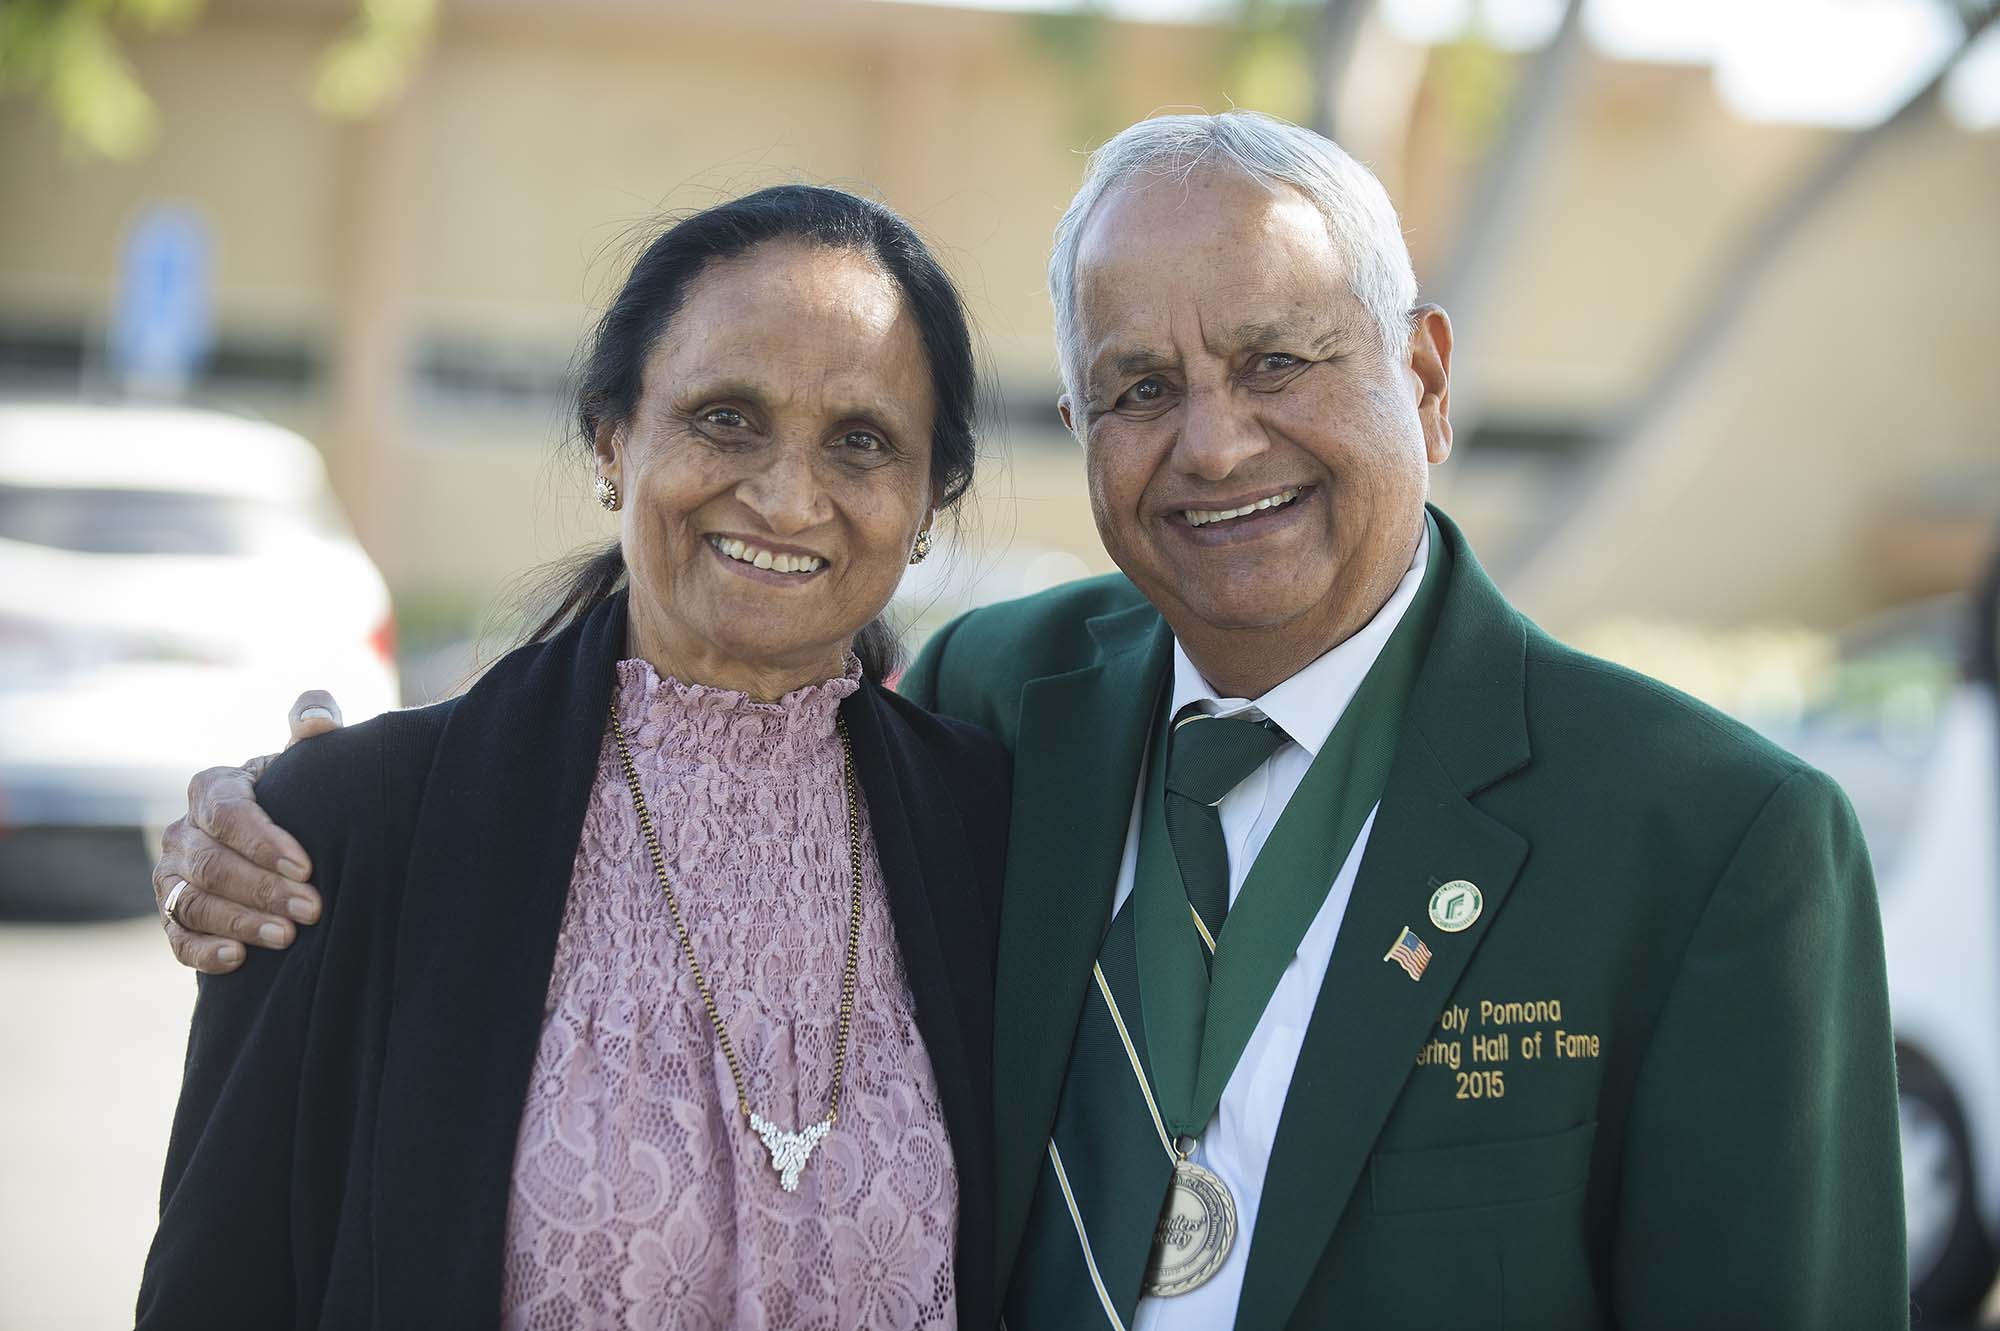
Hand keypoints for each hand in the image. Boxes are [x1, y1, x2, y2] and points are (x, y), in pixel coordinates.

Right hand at [153, 691, 345, 973]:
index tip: (306, 866)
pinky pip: (177, 935)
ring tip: (287, 937)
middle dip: (262, 889)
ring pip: (193, 902)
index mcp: (214, 787)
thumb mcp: (311, 760)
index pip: (227, 813)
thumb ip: (316, 723)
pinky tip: (237, 959)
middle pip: (213, 863)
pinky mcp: (173, 914)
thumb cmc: (303, 795)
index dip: (263, 841)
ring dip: (240, 921)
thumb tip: (315, 721)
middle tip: (312, 909)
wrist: (291, 845)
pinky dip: (202, 950)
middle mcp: (184, 830)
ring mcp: (173, 875)